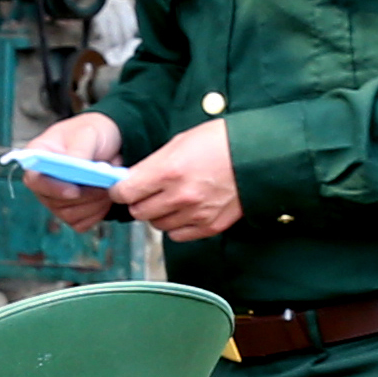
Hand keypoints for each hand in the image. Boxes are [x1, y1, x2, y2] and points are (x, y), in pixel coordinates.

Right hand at [19, 112, 123, 232]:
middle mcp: (42, 181)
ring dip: (93, 204)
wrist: (112, 145)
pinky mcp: (71, 213)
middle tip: (105, 182)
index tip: (75, 190)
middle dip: (84, 195)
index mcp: (38, 156)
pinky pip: (81, 223)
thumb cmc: (94, 133)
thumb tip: (74, 165)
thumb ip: (80, 149)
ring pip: (69, 215)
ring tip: (107, 185)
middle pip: (53, 202)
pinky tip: (105, 196)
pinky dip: (97, 213)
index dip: (52, 188)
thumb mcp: (89, 132)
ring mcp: (54, 200)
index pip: (33, 179)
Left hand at [110, 119, 242, 242]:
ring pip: (157, 225)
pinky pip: (178, 235)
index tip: (122, 187)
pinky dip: (176, 225)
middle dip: (138, 202)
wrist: (257, 155)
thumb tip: (133, 179)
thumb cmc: (220, 142)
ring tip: (170, 200)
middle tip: (146, 193)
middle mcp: (180, 196)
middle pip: (139, 212)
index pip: (125, 193)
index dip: (120, 190)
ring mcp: (195, 214)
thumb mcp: (180, 142)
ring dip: (158, 214)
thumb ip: (154, 164)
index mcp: (168, 170)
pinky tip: (184, 211)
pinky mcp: (210, 226)